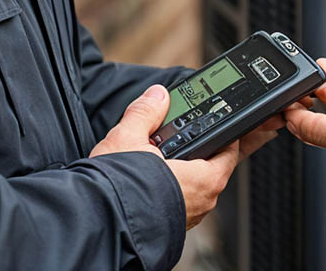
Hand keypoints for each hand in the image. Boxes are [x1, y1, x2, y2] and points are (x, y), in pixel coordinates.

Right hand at [89, 84, 238, 229]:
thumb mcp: (128, 138)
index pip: (229, 150)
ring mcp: (186, 218)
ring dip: (185, 171)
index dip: (225, 133)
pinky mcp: (169, 229)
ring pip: (195, 187)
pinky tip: (152, 179)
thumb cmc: (117, 191)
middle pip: (213, 168)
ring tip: (164, 156)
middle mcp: (201, 203)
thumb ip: (146, 112)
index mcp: (204, 180)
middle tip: (188, 137)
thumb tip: (157, 96)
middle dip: (202, 151)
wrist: (96, 226)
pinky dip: (171, 188)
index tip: (217, 122)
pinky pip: (179, 202)